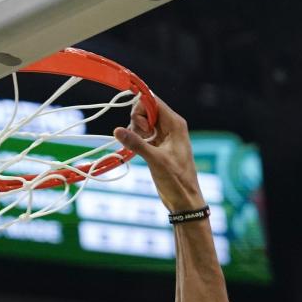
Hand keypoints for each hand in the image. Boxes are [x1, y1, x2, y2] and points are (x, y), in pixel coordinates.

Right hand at [113, 96, 205, 213]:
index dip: (140, 109)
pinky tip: (136, 150)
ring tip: (138, 146)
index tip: (139, 127)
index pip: (153, 100)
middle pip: (146, 109)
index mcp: (175, 123)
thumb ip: (136, 143)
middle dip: (137, 121)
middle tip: (139, 138)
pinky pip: (143, 133)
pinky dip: (137, 139)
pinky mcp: (159, 145)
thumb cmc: (176, 181)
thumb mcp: (155, 160)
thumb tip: (117, 130)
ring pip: (143, 121)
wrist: (184, 200)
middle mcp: (170, 126)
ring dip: (135, 131)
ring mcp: (164, 135)